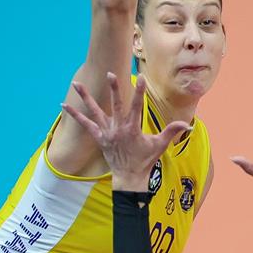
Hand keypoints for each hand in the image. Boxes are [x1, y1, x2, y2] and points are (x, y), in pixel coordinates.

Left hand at [61, 73, 188, 191]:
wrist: (129, 178)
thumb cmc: (146, 161)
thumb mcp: (160, 146)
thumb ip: (171, 132)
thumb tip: (188, 125)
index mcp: (133, 129)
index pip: (137, 106)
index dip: (140, 92)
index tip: (142, 78)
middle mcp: (118, 128)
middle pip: (116, 104)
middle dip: (114, 88)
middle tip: (110, 73)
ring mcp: (107, 133)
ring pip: (95, 112)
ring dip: (85, 97)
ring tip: (76, 84)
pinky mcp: (100, 138)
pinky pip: (86, 124)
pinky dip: (75, 115)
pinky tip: (64, 105)